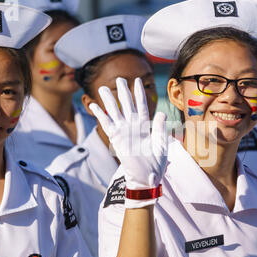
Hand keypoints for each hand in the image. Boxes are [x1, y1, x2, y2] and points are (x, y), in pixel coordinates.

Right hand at [89, 77, 167, 207]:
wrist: (147, 177)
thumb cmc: (156, 163)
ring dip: (109, 100)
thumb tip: (162, 113)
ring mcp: (123, 132)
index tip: (137, 81)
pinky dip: (100, 114)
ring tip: (103, 88)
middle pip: (127, 105)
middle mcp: (133, 126)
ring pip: (115, 111)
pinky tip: (94, 105)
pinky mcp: (116, 139)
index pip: (141, 106)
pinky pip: (106, 124)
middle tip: (119, 79)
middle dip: (123, 92)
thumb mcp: (162, 143)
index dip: (139, 94)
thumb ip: (161, 127)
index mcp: (145, 126)